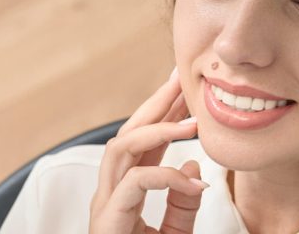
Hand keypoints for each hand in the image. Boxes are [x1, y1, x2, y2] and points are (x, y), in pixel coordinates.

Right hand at [89, 69, 207, 232]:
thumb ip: (182, 206)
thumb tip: (193, 167)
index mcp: (121, 195)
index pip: (141, 144)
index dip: (163, 116)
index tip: (186, 94)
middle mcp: (109, 194)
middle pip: (128, 135)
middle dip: (156, 104)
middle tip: (181, 79)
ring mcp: (105, 206)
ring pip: (122, 148)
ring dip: (157, 128)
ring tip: (193, 120)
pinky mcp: (108, 220)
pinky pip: (135, 181)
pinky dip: (166, 176)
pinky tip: (192, 183)